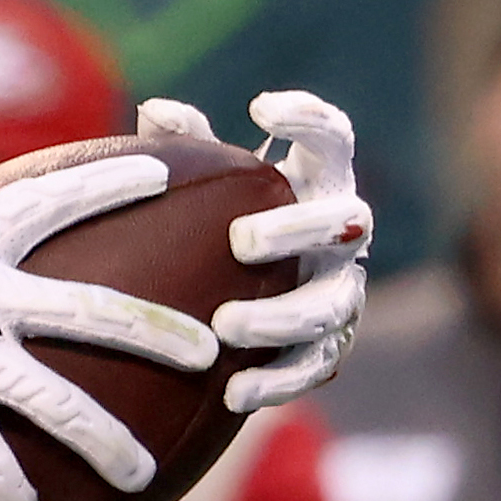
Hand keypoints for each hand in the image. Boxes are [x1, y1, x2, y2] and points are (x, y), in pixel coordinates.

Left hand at [122, 87, 372, 403]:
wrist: (235, 308)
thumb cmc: (216, 225)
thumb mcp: (204, 185)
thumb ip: (187, 146)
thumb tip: (153, 109)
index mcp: (316, 184)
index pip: (332, 138)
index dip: (309, 117)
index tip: (260, 107)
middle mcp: (342, 238)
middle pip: (347, 222)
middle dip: (300, 230)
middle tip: (241, 241)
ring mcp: (341, 294)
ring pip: (332, 306)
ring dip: (282, 316)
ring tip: (225, 325)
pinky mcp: (328, 351)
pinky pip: (313, 369)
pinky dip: (276, 383)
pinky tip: (232, 393)